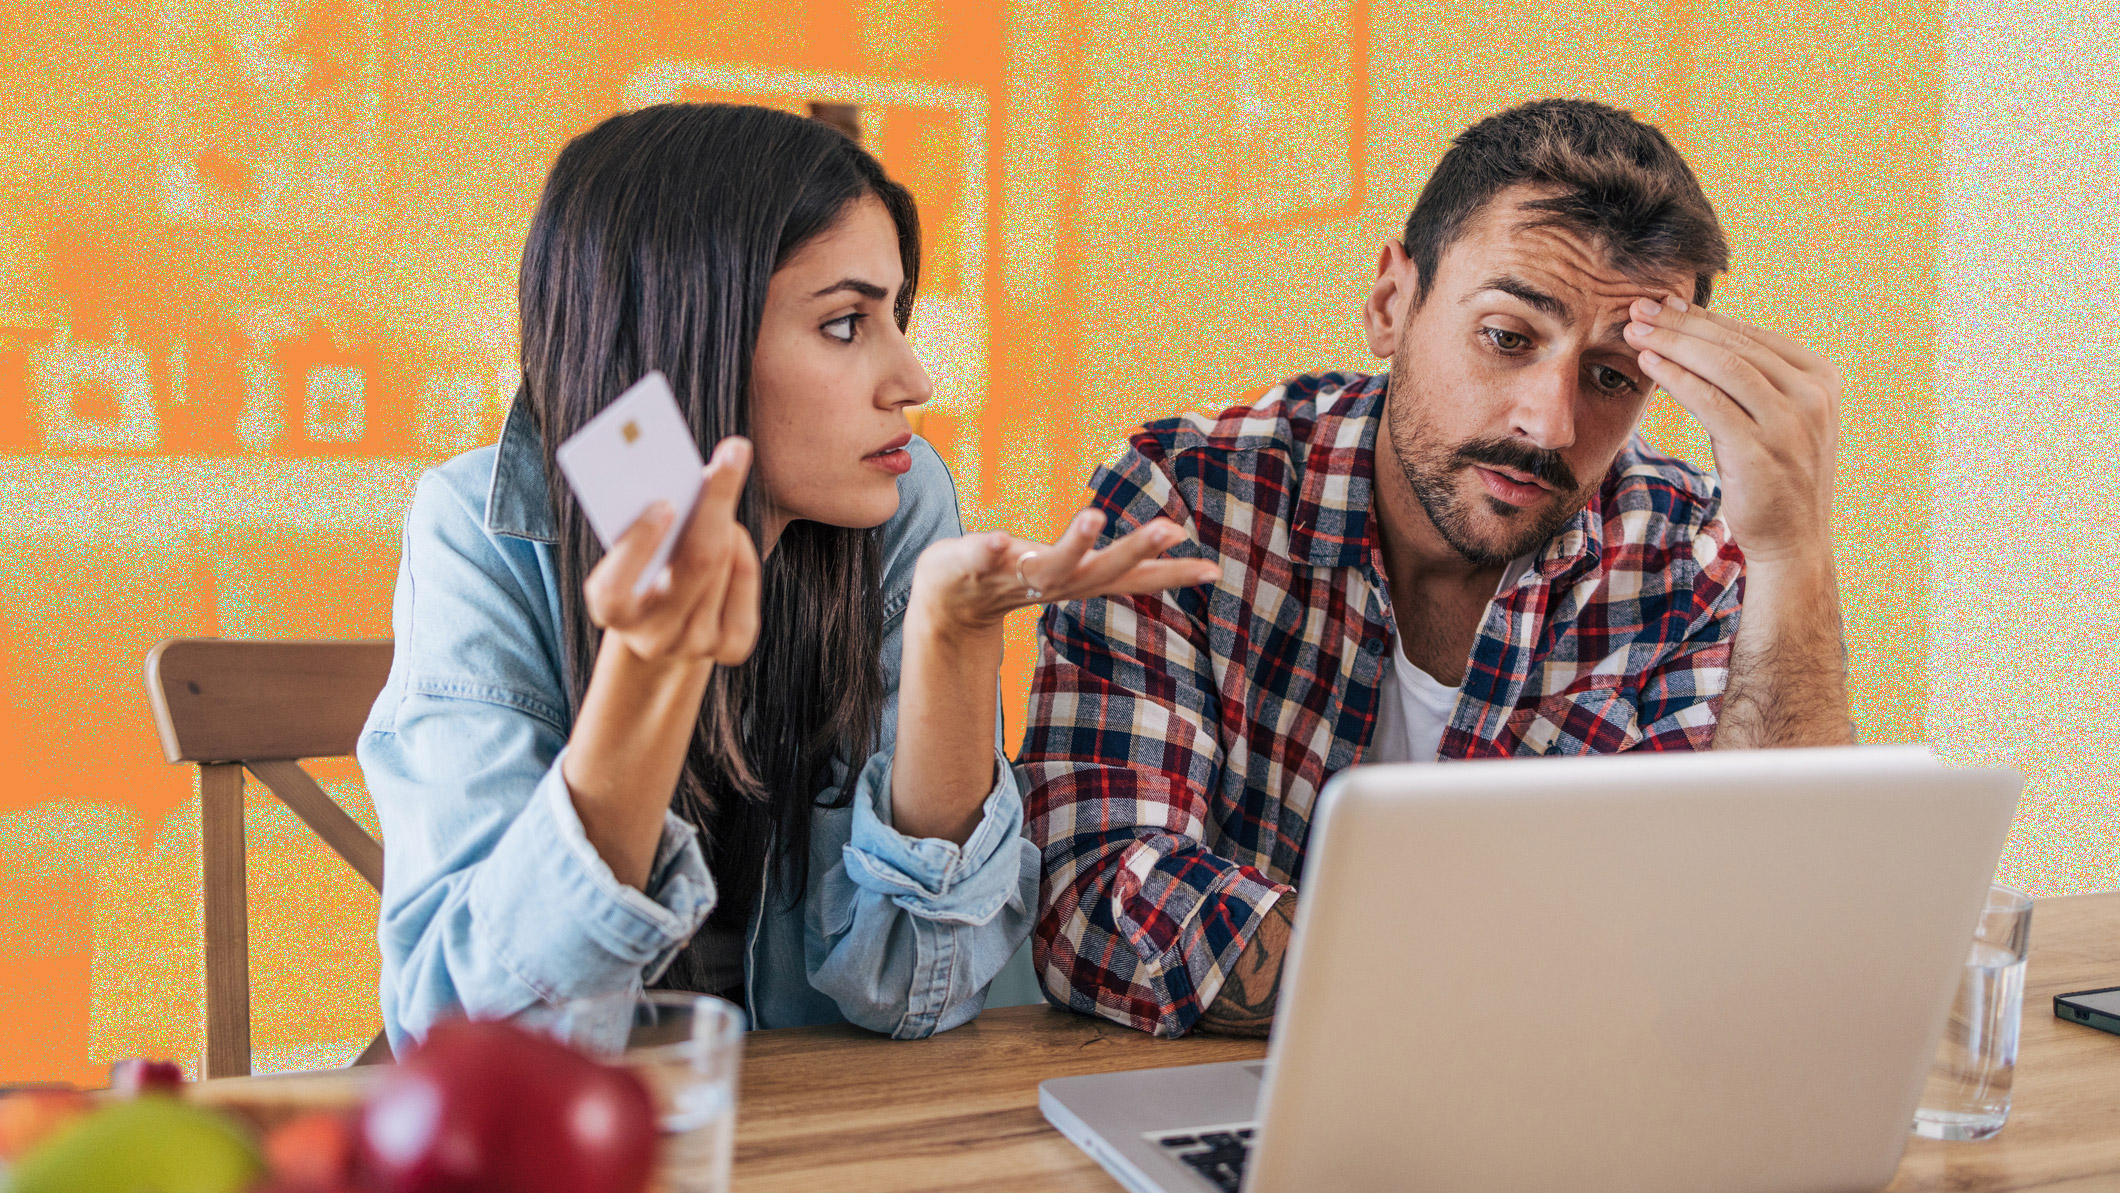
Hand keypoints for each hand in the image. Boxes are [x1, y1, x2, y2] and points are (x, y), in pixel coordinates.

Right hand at [583, 437, 761, 668]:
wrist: (663, 636)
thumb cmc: (643, 574)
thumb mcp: (631, 554)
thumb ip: (646, 520)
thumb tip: (694, 474)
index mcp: (611, 611)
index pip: (615, 587)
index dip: (638, 545)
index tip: (663, 503)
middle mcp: (652, 636)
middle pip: (695, 565)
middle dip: (714, 504)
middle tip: (732, 455)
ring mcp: (695, 644)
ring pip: (725, 564)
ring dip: (726, 522)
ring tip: (720, 491)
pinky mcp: (732, 646)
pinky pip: (745, 579)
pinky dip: (741, 549)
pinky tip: (732, 533)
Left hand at [911, 508, 1221, 633]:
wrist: (948, 603)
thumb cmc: (1017, 577)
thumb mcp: (1073, 572)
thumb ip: (1116, 564)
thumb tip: (1175, 539)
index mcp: (1080, 579)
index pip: (1134, 579)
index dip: (1172, 574)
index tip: (1212, 570)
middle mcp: (1057, 582)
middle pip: (1103, 570)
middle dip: (1137, 548)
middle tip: (1172, 528)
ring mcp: (1016, 577)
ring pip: (1051, 564)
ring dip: (1074, 543)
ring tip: (1094, 515)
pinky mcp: (975, 566)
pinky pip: (984, 559)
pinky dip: (992, 550)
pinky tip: (1002, 539)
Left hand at [1625, 297, 1840, 565]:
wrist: (1792, 540)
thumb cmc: (1772, 474)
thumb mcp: (1773, 417)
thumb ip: (1752, 378)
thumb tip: (1698, 332)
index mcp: (1820, 377)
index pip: (1751, 335)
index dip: (1702, 317)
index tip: (1662, 305)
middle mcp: (1813, 394)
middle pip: (1734, 345)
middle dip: (1680, 324)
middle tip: (1638, 307)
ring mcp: (1791, 422)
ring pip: (1722, 365)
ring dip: (1672, 344)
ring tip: (1635, 331)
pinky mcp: (1761, 450)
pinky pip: (1710, 402)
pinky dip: (1676, 378)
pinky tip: (1648, 364)